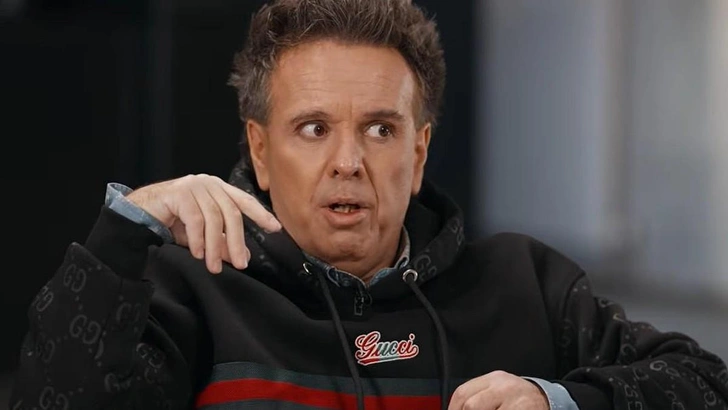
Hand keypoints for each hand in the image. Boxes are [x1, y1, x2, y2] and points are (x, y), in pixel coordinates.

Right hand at [126, 174, 280, 272]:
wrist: (140, 212)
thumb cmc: (174, 220)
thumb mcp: (203, 234)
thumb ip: (224, 242)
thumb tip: (245, 256)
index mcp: (219, 189)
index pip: (244, 201)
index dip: (261, 214)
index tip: (276, 228)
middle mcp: (209, 184)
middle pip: (231, 214)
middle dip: (237, 241)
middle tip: (241, 264)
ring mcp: (194, 186)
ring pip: (214, 219)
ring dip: (216, 246)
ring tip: (214, 266)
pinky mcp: (178, 193)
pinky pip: (195, 220)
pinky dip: (198, 239)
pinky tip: (197, 253)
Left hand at [447, 371, 548, 409]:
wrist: (549, 400)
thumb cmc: (520, 400)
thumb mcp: (499, 392)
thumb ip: (479, 398)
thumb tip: (458, 408)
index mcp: (494, 379)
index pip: (462, 393)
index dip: (453, 409)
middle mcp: (503, 386)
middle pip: (471, 405)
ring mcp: (515, 400)